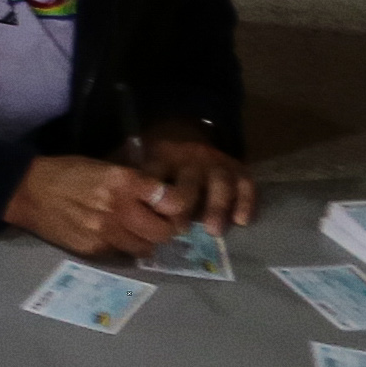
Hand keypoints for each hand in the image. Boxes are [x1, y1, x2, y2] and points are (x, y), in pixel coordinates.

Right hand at [7, 154, 186, 260]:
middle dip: (166, 229)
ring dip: (146, 241)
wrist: (27, 192)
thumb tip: (164, 196)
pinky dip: (122, 247)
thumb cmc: (68, 172)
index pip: (172, 201)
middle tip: (160, 224)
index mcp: (123, 181)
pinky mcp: (92, 250)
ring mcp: (105, 233)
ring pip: (145, 248)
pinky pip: (121, 254)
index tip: (175, 207)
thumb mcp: (105, 166)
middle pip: (163, 231)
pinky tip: (112, 236)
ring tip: (136, 232)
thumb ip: (135, 183)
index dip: (178, 206)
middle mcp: (118, 209)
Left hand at [127, 131, 259, 230]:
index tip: (152, 222)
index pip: (155, 177)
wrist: (191, 135)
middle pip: (189, 179)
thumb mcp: (140, 172)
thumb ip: (133, 193)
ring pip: (219, 181)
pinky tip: (241, 222)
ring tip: (213, 231)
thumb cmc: (160, 169)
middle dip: (185, 204)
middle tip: (181, 230)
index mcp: (160, 158)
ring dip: (217, 207)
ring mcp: (215, 163)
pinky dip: (246, 202)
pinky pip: (246, 183)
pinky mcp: (238, 169)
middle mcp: (189, 158)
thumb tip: (120, 229)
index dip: (154, 200)